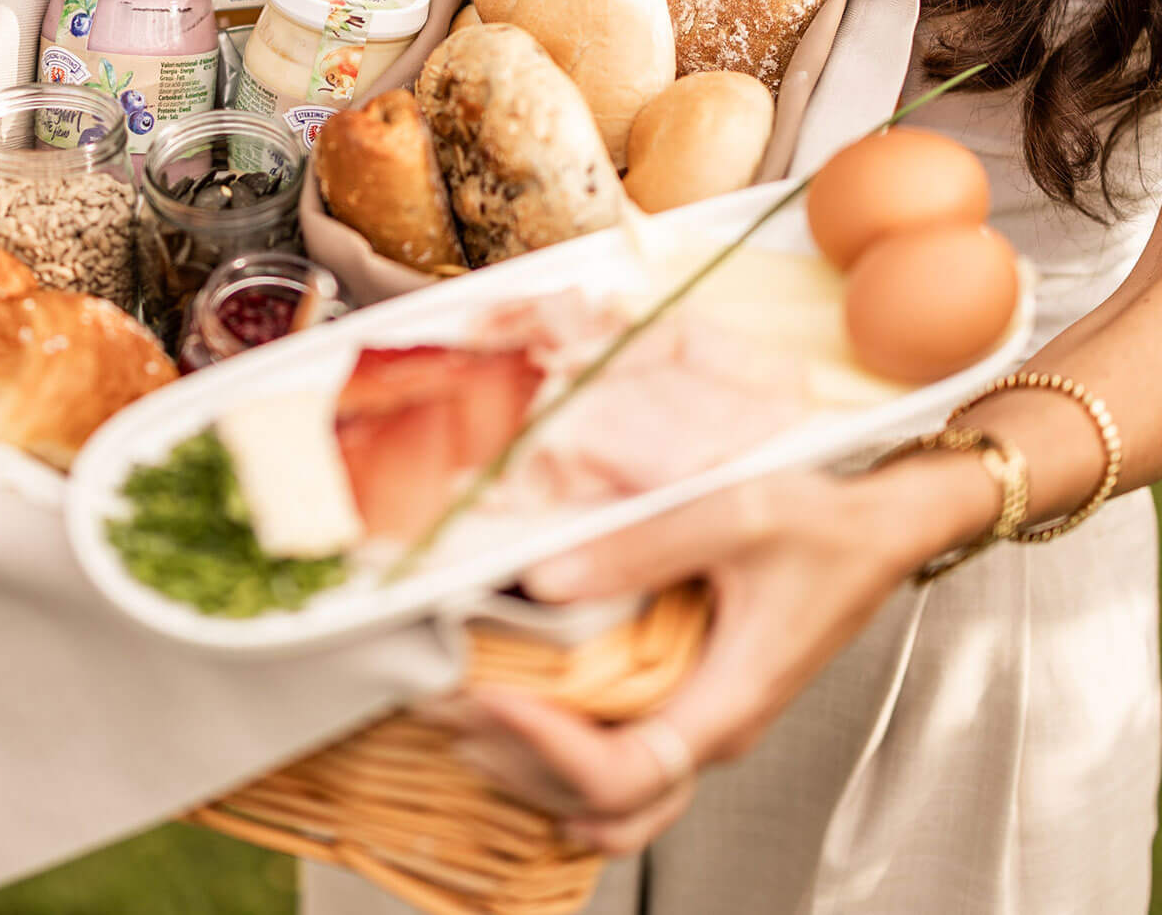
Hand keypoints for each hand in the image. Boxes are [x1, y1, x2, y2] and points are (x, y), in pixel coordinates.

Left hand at [439, 455, 995, 854]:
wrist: (876, 531)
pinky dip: (561, 748)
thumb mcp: (731, 515)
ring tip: (464, 709)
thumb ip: (638, 545)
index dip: (545, 747)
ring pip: (608, 796)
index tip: (489, 692)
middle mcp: (711, 730)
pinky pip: (620, 756)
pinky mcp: (692, 698)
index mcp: (726, 705)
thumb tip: (543, 577)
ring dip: (533, 766)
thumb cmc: (821, 527)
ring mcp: (701, 720)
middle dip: (520, 767)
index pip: (620, 775)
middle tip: (448, 705)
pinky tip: (517, 704)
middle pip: (601, 808)